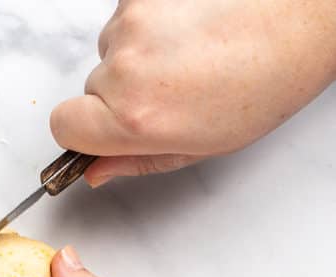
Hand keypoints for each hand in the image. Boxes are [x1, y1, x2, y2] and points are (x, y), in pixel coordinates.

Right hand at [50, 0, 335, 185]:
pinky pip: (130, 13)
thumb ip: (138, 161)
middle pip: (91, 86)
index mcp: (134, 117)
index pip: (63, 126)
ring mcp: (133, 20)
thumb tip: (96, 171)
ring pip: (112, 48)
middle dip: (122, 92)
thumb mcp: (199, 146)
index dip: (81, 131)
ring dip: (140, 53)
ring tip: (189, 56)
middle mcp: (125, 67)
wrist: (302, 17)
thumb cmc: (264, 82)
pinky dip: (153, 20)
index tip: (102, 130)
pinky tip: (191, 27)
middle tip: (172, 91)